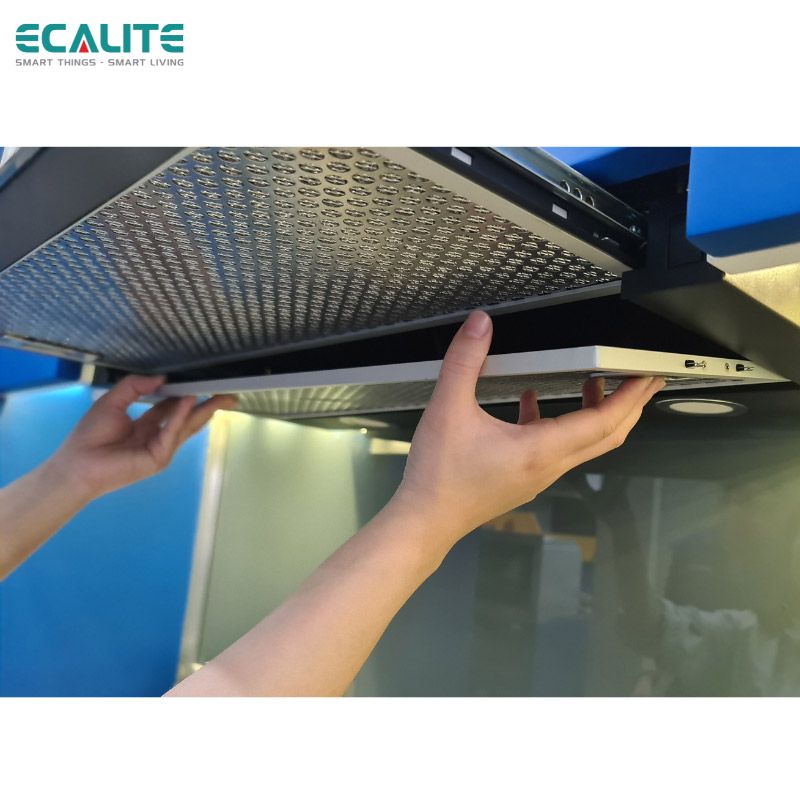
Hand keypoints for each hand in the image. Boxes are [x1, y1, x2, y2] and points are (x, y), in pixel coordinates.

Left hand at [47, 375, 236, 500]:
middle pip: (188, 418)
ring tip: (223, 397)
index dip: (186, 394)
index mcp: (146, 425)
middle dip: (209, 406)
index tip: (200, 382)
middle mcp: (157, 437)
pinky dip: (181, 416)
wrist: (77, 463)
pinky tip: (189, 400)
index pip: (172, 408)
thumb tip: (161, 377)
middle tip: (229, 394)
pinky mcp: (159, 458)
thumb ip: (135, 386)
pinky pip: (172, 432)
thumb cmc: (89, 436)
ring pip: (188, 426)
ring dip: (205, 410)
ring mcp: (161, 449)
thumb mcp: (112, 401)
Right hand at [392, 311, 664, 555]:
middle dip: (628, 406)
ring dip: (595, 414)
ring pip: (583, 444)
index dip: (630, 397)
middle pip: (605, 437)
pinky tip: (531, 404)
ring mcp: (537, 476)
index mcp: (539, 450)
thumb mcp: (448, 408)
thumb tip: (480, 325)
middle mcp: (547, 466)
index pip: (602, 422)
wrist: (425, 520)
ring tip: (596, 385)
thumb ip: (464, 361)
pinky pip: (555, 449)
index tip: (648, 376)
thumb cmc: (439, 475)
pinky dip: (557, 423)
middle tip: (643, 380)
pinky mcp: (522, 478)